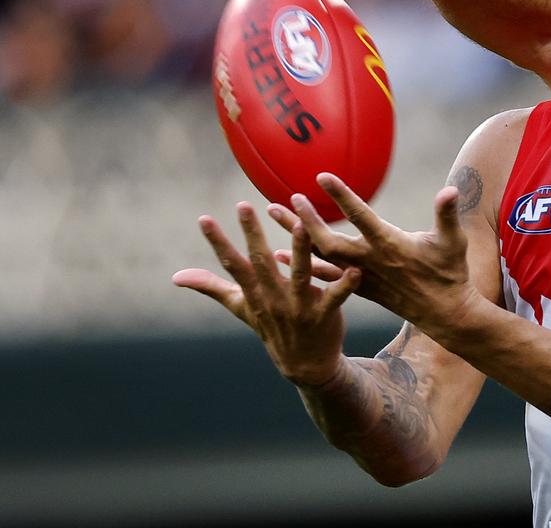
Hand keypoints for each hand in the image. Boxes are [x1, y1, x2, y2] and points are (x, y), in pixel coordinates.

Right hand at [173, 203, 360, 384]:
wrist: (305, 365)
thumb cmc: (272, 327)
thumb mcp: (241, 308)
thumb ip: (212, 287)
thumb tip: (175, 276)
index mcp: (255, 293)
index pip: (232, 265)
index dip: (217, 243)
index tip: (203, 218)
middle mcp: (274, 298)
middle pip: (261, 262)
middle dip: (253, 234)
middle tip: (244, 205)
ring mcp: (299, 307)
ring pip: (299, 274)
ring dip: (300, 251)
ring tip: (301, 224)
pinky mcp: (325, 314)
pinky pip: (336, 297)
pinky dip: (345, 285)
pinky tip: (354, 269)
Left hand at [288, 172, 477, 332]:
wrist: (444, 313)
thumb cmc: (450, 273)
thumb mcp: (454, 242)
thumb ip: (447, 215)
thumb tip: (451, 191)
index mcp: (391, 245)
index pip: (361, 217)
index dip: (341, 197)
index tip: (321, 177)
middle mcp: (370, 261)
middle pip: (328, 241)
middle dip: (306, 220)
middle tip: (287, 198)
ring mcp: (361, 276)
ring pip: (320, 255)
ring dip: (296, 234)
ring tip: (273, 213)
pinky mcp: (358, 286)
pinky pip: (322, 275)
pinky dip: (301, 263)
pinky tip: (281, 254)